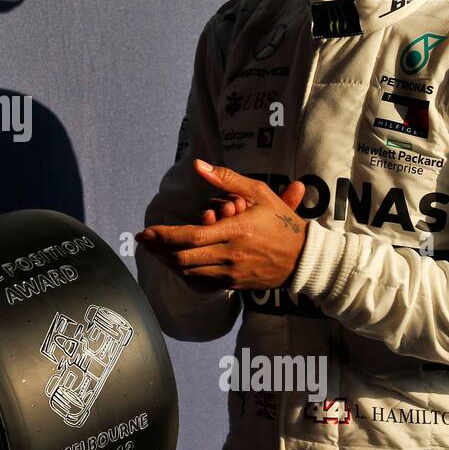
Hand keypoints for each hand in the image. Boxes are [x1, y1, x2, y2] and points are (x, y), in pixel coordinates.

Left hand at [138, 159, 308, 291]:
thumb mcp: (259, 193)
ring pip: (189, 272)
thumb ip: (226, 179)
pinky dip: (184, 273)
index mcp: (236, 231)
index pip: (191, 236)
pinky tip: (176, 263)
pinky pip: (201, 282)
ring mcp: (232, 273)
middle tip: (143, 241)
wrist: (305, 258)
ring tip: (155, 250)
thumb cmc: (282, 222)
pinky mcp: (233, 284)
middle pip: (183, 258)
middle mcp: (231, 255)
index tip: (148, 231)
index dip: (165, 236)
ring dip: (168, 262)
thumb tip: (197, 165)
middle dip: (158, 250)